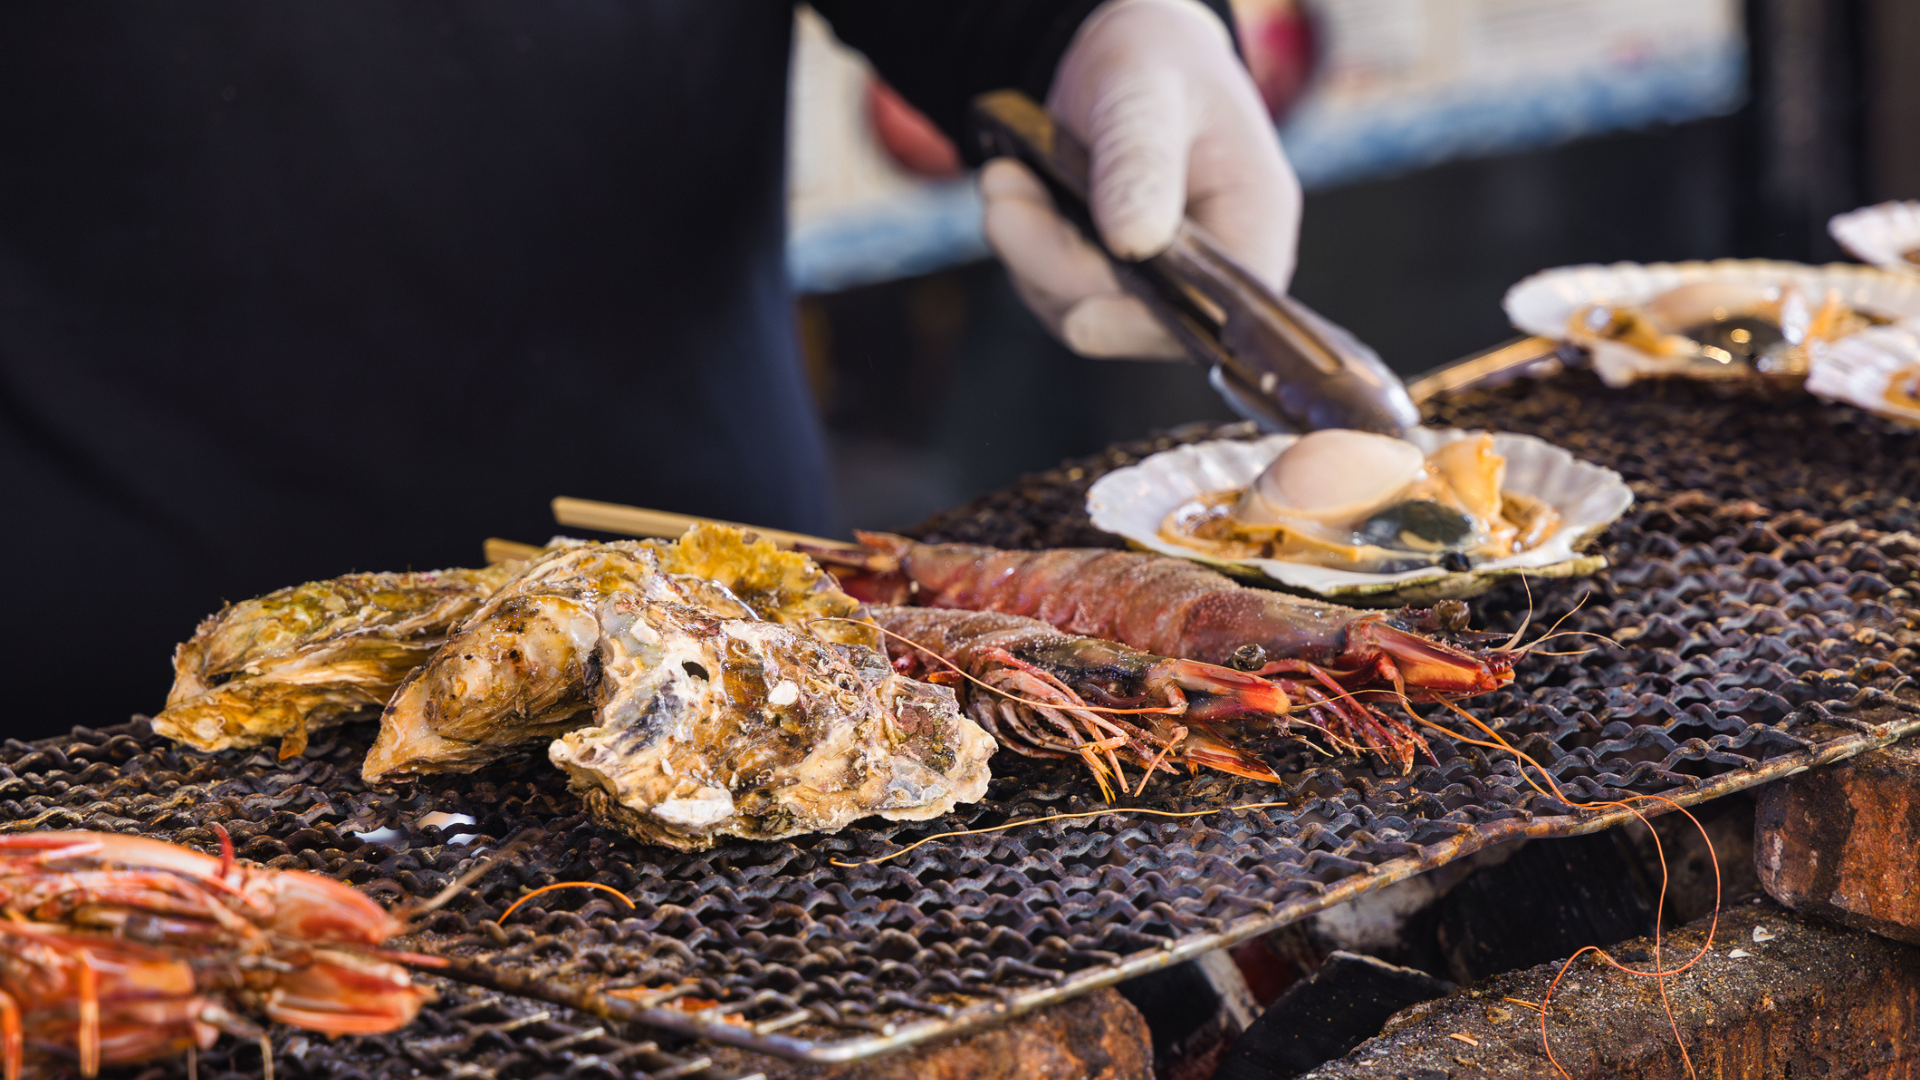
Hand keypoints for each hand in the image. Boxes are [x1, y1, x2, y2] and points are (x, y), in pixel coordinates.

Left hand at [982, 0, 1300, 358]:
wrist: (1127, 59)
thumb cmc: (1156, 63)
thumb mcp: (1147, 94)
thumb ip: (1141, 162)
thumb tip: (1133, 243)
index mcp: (1255, 227)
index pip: (1217, 316)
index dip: (1150, 327)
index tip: (1082, 312)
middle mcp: (1212, 272)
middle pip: (1134, 321)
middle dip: (1059, 270)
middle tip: (1003, 204)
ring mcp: (1159, 283)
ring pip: (1080, 311)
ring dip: (1028, 254)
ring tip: (1004, 180)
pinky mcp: (1108, 279)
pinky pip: (1054, 291)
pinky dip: (1022, 246)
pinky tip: (1012, 188)